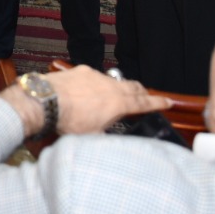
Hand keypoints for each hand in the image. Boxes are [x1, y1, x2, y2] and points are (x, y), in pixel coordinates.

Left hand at [0, 65, 170, 136]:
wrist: (46, 101)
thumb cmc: (70, 122)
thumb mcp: (93, 137)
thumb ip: (106, 136)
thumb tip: (111, 143)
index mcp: (118, 103)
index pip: (143, 103)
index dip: (157, 103)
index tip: (168, 101)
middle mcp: (110, 86)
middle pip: (132, 86)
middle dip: (141, 92)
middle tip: (145, 96)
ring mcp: (95, 75)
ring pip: (113, 81)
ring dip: (117, 88)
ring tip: (115, 96)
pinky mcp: (81, 70)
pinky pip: (94, 76)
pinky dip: (96, 84)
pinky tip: (88, 91)